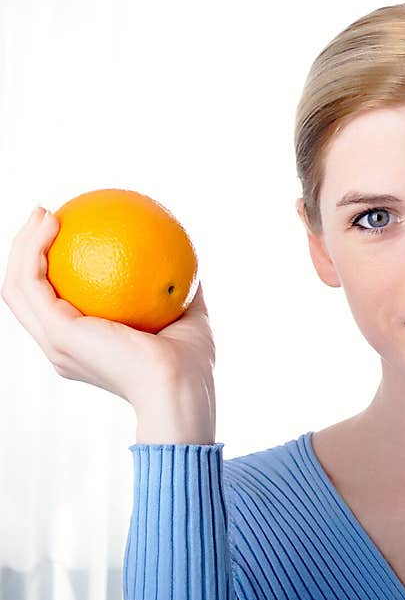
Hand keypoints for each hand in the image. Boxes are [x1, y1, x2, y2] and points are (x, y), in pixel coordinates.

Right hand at [2, 206, 216, 414]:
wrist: (182, 386)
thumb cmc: (191, 363)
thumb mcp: (188, 315)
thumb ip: (181, 287)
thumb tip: (185, 257)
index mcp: (85, 345)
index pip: (54, 305)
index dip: (51, 270)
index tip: (68, 233)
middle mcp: (62, 346)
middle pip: (24, 293)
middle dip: (26, 251)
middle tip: (46, 215)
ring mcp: (55, 342)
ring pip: (17, 286)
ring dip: (22, 245)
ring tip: (44, 213)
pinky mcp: (59, 333)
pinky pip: (33, 282)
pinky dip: (34, 250)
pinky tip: (52, 224)